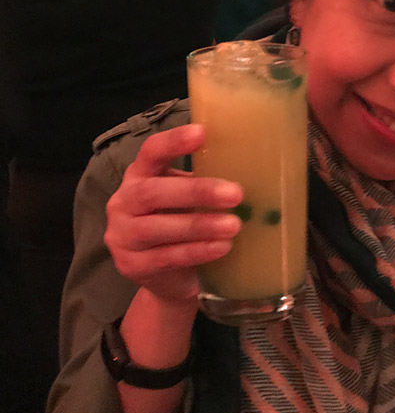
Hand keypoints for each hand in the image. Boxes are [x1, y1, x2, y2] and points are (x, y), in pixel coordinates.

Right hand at [104, 124, 242, 304]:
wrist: (167, 279)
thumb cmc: (181, 225)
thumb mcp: (187, 198)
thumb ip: (204, 180)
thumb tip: (253, 166)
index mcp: (139, 175)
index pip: (150, 152)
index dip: (173, 142)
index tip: (203, 133)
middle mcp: (123, 203)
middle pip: (153, 192)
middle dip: (196, 191)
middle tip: (235, 194)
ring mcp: (123, 237)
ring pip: (157, 228)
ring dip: (199, 225)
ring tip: (234, 225)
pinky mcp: (132, 266)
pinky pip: (166, 257)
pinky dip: (197, 251)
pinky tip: (223, 247)